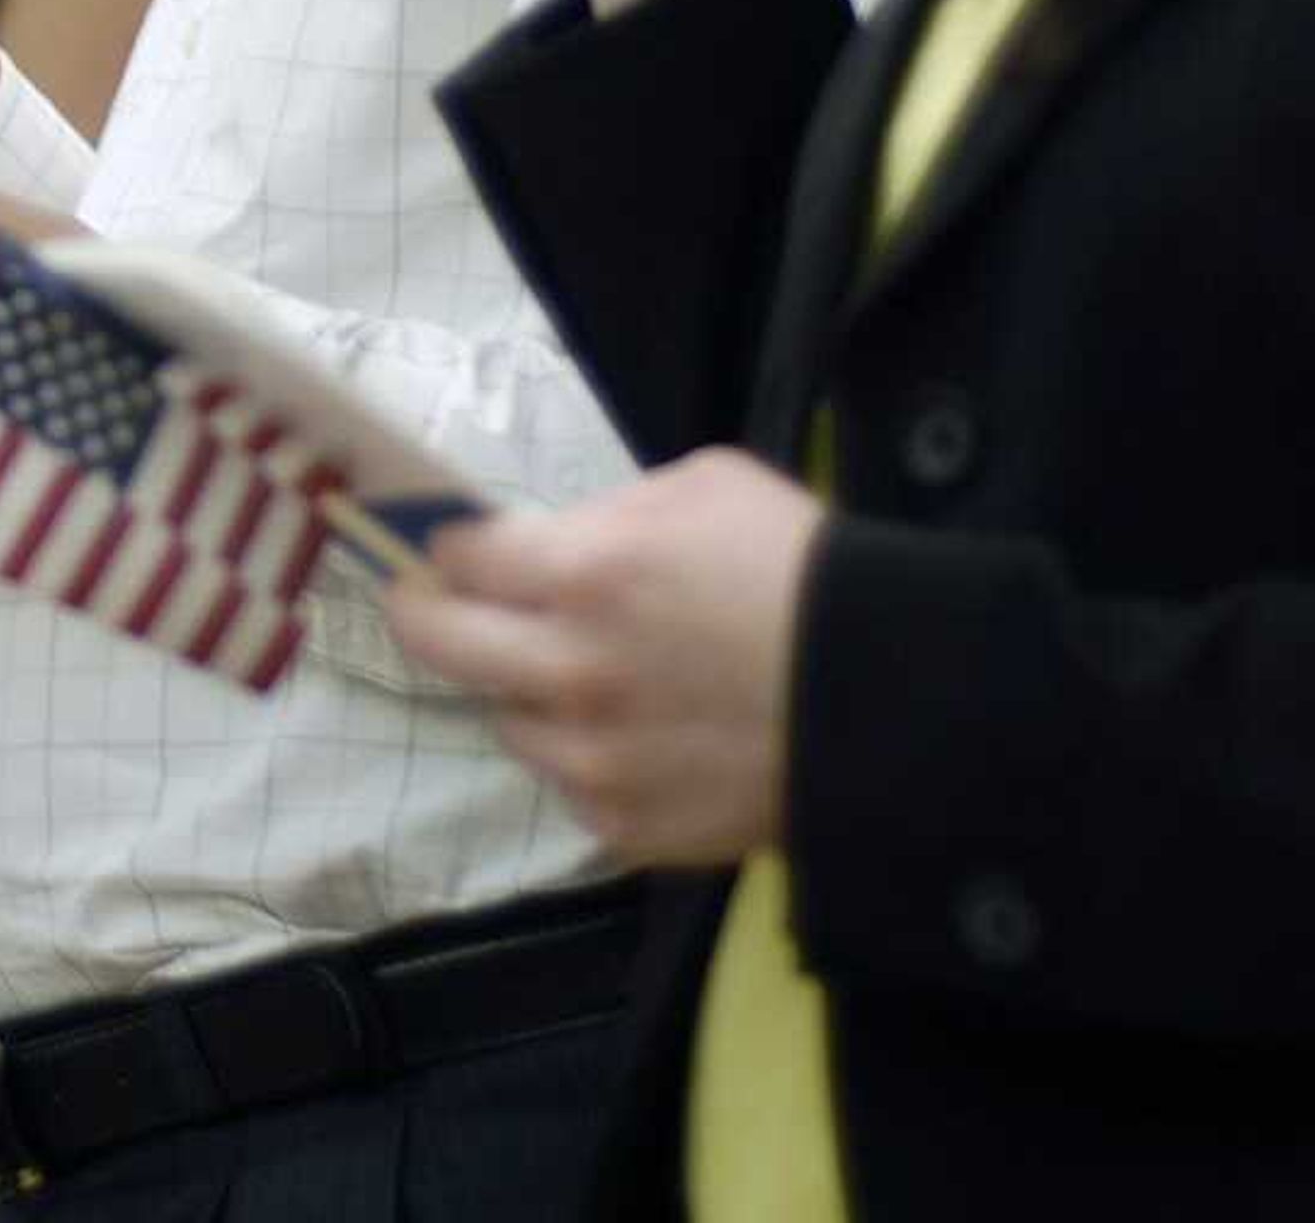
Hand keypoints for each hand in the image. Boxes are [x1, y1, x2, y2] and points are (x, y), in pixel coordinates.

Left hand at [382, 448, 823, 866]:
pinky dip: (590, 759)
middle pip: (437, 645)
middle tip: (427, 606)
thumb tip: (554, 543)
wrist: (889, 699)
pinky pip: (571, 786)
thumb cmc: (802, 568)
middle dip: (424, 616)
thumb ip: (610, 515)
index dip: (449, 549)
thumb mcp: (704, 487)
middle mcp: (567, 670)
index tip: (450, 552)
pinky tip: (644, 737)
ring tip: (586, 679)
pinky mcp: (625, 827)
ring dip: (527, 695)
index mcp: (582, 573)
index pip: (458, 559)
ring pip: (507, 722)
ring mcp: (591, 759)